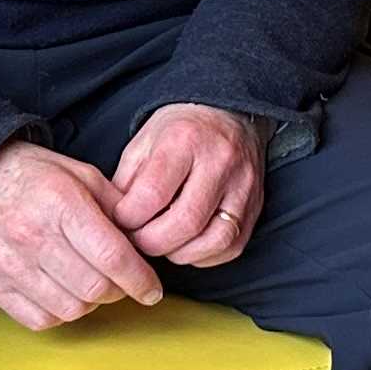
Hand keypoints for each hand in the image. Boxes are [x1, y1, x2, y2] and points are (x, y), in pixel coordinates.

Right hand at [0, 140, 166, 328]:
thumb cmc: (32, 176)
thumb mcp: (81, 174)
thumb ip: (117, 206)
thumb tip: (146, 240)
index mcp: (60, 204)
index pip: (112, 256)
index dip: (140, 279)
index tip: (152, 289)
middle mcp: (32, 236)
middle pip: (95, 288)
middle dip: (119, 290)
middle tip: (121, 281)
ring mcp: (9, 264)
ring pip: (71, 309)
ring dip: (91, 303)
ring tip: (90, 283)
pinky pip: (40, 320)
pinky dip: (60, 313)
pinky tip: (63, 292)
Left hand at [111, 103, 266, 268]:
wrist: (229, 114)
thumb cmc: (181, 131)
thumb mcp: (143, 141)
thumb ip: (126, 181)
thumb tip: (114, 222)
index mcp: (185, 139)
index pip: (152, 195)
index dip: (128, 219)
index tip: (120, 220)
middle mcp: (220, 161)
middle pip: (185, 222)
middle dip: (152, 242)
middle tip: (138, 239)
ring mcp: (243, 185)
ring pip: (214, 240)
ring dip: (180, 253)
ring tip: (164, 243)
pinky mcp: (256, 205)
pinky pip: (232, 246)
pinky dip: (205, 255)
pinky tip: (188, 245)